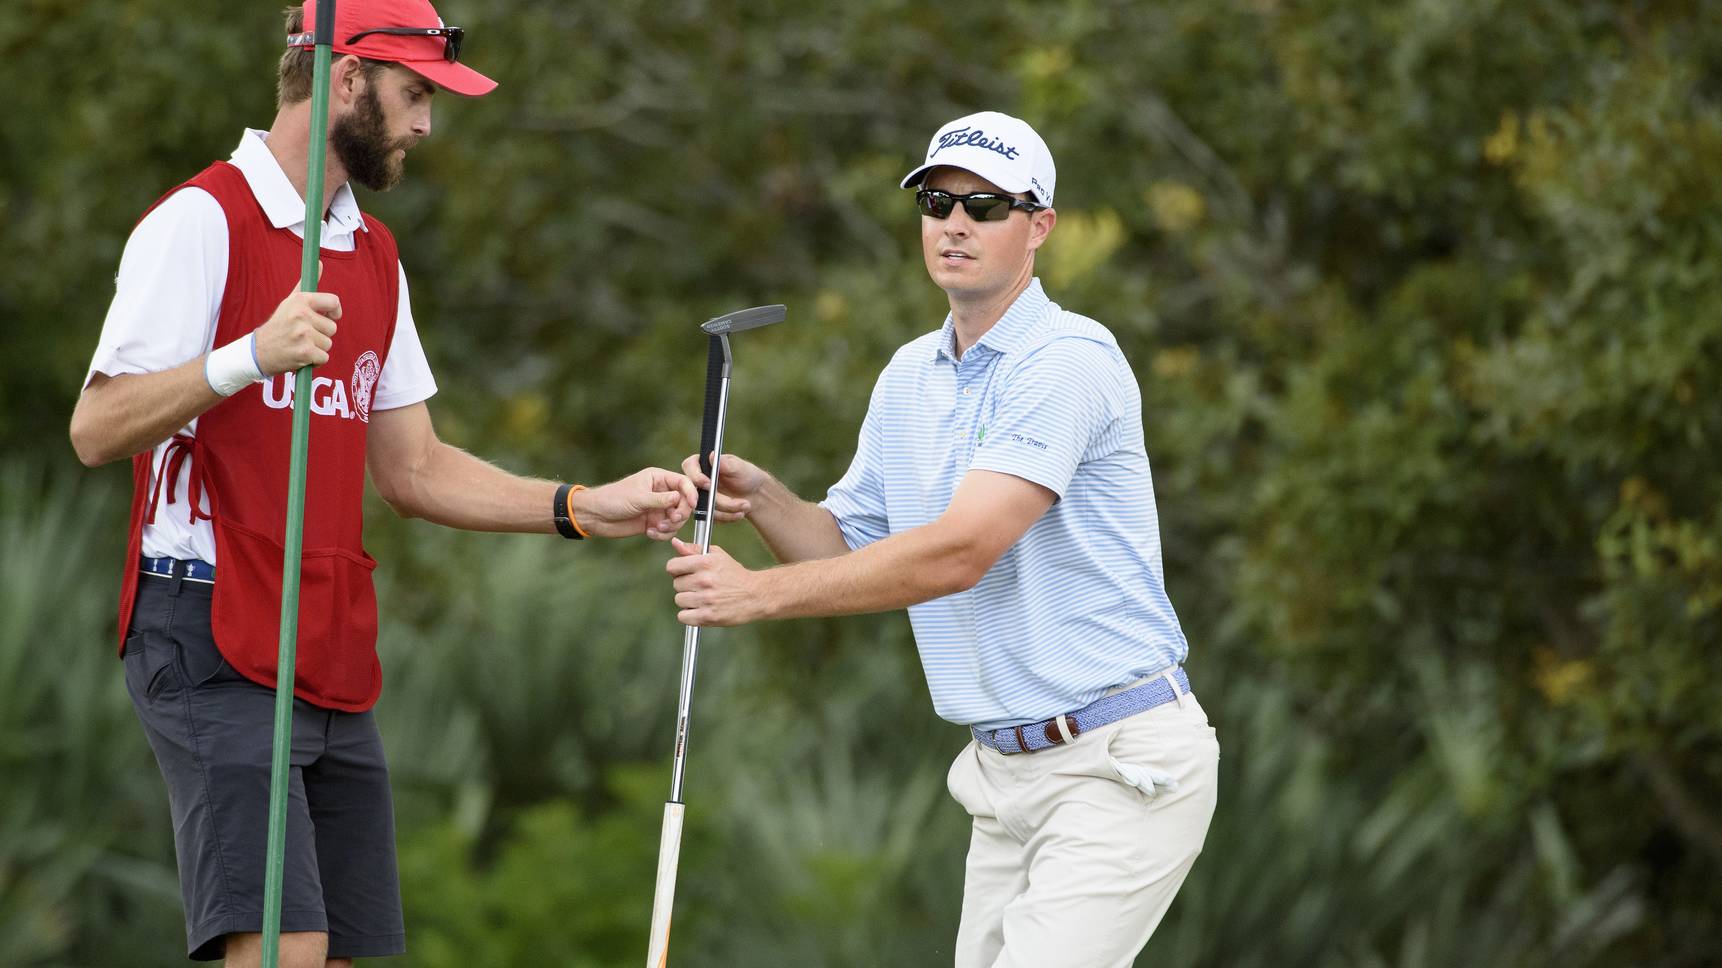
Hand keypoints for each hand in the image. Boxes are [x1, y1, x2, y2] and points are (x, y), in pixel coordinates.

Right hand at [254, 266, 340, 374]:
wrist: (258, 351)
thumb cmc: (279, 325)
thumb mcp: (290, 302)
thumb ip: (306, 284)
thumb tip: (319, 263)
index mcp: (300, 300)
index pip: (334, 301)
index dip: (335, 311)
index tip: (329, 316)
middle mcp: (302, 315)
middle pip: (332, 328)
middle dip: (321, 334)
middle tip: (303, 334)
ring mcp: (303, 334)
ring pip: (328, 344)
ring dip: (317, 348)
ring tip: (300, 344)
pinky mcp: (305, 352)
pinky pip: (324, 357)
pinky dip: (315, 360)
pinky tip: (300, 355)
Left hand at [573, 467, 697, 538]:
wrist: (596, 516)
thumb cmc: (613, 499)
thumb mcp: (638, 497)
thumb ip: (661, 499)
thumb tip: (680, 498)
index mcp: (658, 479)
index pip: (683, 483)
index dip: (691, 493)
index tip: (692, 504)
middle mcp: (661, 493)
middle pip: (685, 502)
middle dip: (680, 513)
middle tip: (671, 519)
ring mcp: (658, 508)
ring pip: (678, 518)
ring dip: (671, 526)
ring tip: (657, 528)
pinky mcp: (654, 522)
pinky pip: (668, 530)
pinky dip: (662, 534)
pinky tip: (649, 532)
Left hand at [666, 537, 761, 625]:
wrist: (756, 595)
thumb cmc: (735, 575)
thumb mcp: (717, 556)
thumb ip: (694, 549)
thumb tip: (675, 543)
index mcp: (705, 563)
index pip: (672, 566)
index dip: (677, 570)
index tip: (685, 573)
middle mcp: (704, 580)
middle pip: (676, 584)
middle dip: (686, 585)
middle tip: (701, 586)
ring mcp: (706, 599)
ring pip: (679, 600)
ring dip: (688, 600)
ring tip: (703, 598)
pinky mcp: (708, 616)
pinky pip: (683, 616)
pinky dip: (690, 615)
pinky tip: (701, 609)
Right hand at [679, 451, 765, 522]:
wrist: (754, 493)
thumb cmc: (747, 474)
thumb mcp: (739, 468)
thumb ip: (726, 463)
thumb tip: (711, 456)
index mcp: (703, 463)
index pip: (689, 466)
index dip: (696, 477)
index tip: (709, 484)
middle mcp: (698, 479)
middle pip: (697, 491)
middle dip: (720, 500)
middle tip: (741, 502)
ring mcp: (700, 496)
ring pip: (705, 507)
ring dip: (727, 509)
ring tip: (745, 505)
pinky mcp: (705, 510)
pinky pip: (710, 517)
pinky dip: (726, 516)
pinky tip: (740, 513)